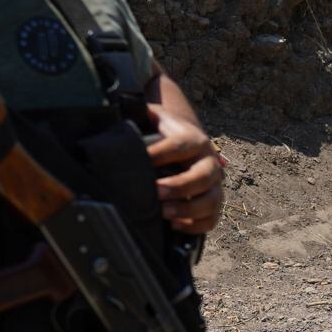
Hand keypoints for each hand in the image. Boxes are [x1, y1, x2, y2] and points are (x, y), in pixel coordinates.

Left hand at [146, 104, 224, 234]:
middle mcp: (209, 160)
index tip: (142, 160)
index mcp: (193, 139)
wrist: (188, 141)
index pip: (180, 145)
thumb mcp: (156, 118)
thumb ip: (140, 112)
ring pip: (212, 199)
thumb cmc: (165, 132)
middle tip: (156, 192)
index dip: (162, 153)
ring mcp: (214, 183)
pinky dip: (197, 225)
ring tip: (164, 214)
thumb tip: (116, 105)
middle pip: (203, 175)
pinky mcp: (213, 201)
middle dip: (180, 186)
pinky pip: (213, 218)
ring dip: (189, 209)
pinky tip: (175, 226)